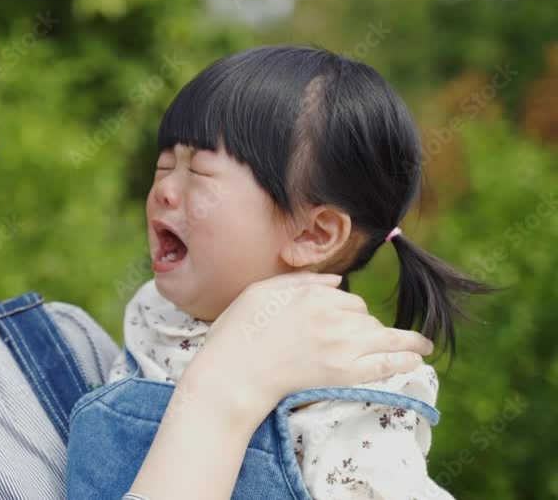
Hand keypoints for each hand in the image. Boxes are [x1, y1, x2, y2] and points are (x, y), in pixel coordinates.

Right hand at [183, 272, 433, 416]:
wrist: (233, 374)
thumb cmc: (239, 331)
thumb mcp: (262, 291)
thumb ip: (301, 282)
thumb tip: (337, 280)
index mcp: (312, 295)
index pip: (347, 299)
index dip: (347, 311)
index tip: (344, 322)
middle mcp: (332, 316)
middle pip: (364, 317)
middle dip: (365, 326)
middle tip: (361, 341)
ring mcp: (341, 346)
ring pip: (381, 336)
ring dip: (399, 341)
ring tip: (420, 347)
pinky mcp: (344, 373)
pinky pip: (385, 362)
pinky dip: (405, 358)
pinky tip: (417, 356)